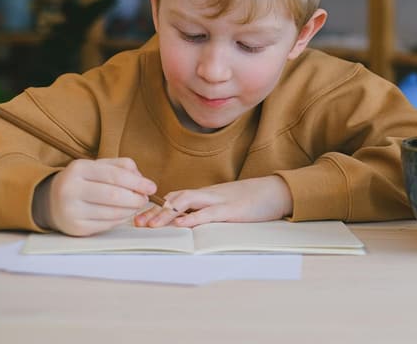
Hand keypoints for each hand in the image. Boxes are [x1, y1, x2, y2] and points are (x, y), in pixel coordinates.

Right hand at [33, 158, 157, 235]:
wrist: (51, 201)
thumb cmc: (83, 180)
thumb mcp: (98, 166)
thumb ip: (122, 167)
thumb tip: (142, 180)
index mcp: (78, 169)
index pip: (115, 175)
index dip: (138, 182)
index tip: (152, 187)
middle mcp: (71, 190)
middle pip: (114, 196)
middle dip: (136, 198)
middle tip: (145, 198)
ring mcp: (71, 211)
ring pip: (112, 213)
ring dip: (131, 210)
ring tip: (135, 205)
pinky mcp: (76, 228)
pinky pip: (107, 225)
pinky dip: (120, 219)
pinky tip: (123, 214)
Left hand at [133, 176, 293, 228]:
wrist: (278, 190)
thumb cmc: (255, 199)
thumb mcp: (228, 204)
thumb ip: (210, 210)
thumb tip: (191, 221)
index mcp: (208, 195)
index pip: (177, 197)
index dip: (157, 207)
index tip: (140, 218)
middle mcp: (210, 194)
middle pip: (176, 198)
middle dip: (155, 210)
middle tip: (137, 223)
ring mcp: (220, 200)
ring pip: (188, 203)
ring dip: (168, 214)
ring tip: (152, 224)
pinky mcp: (233, 209)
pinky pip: (210, 213)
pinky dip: (194, 219)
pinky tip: (182, 225)